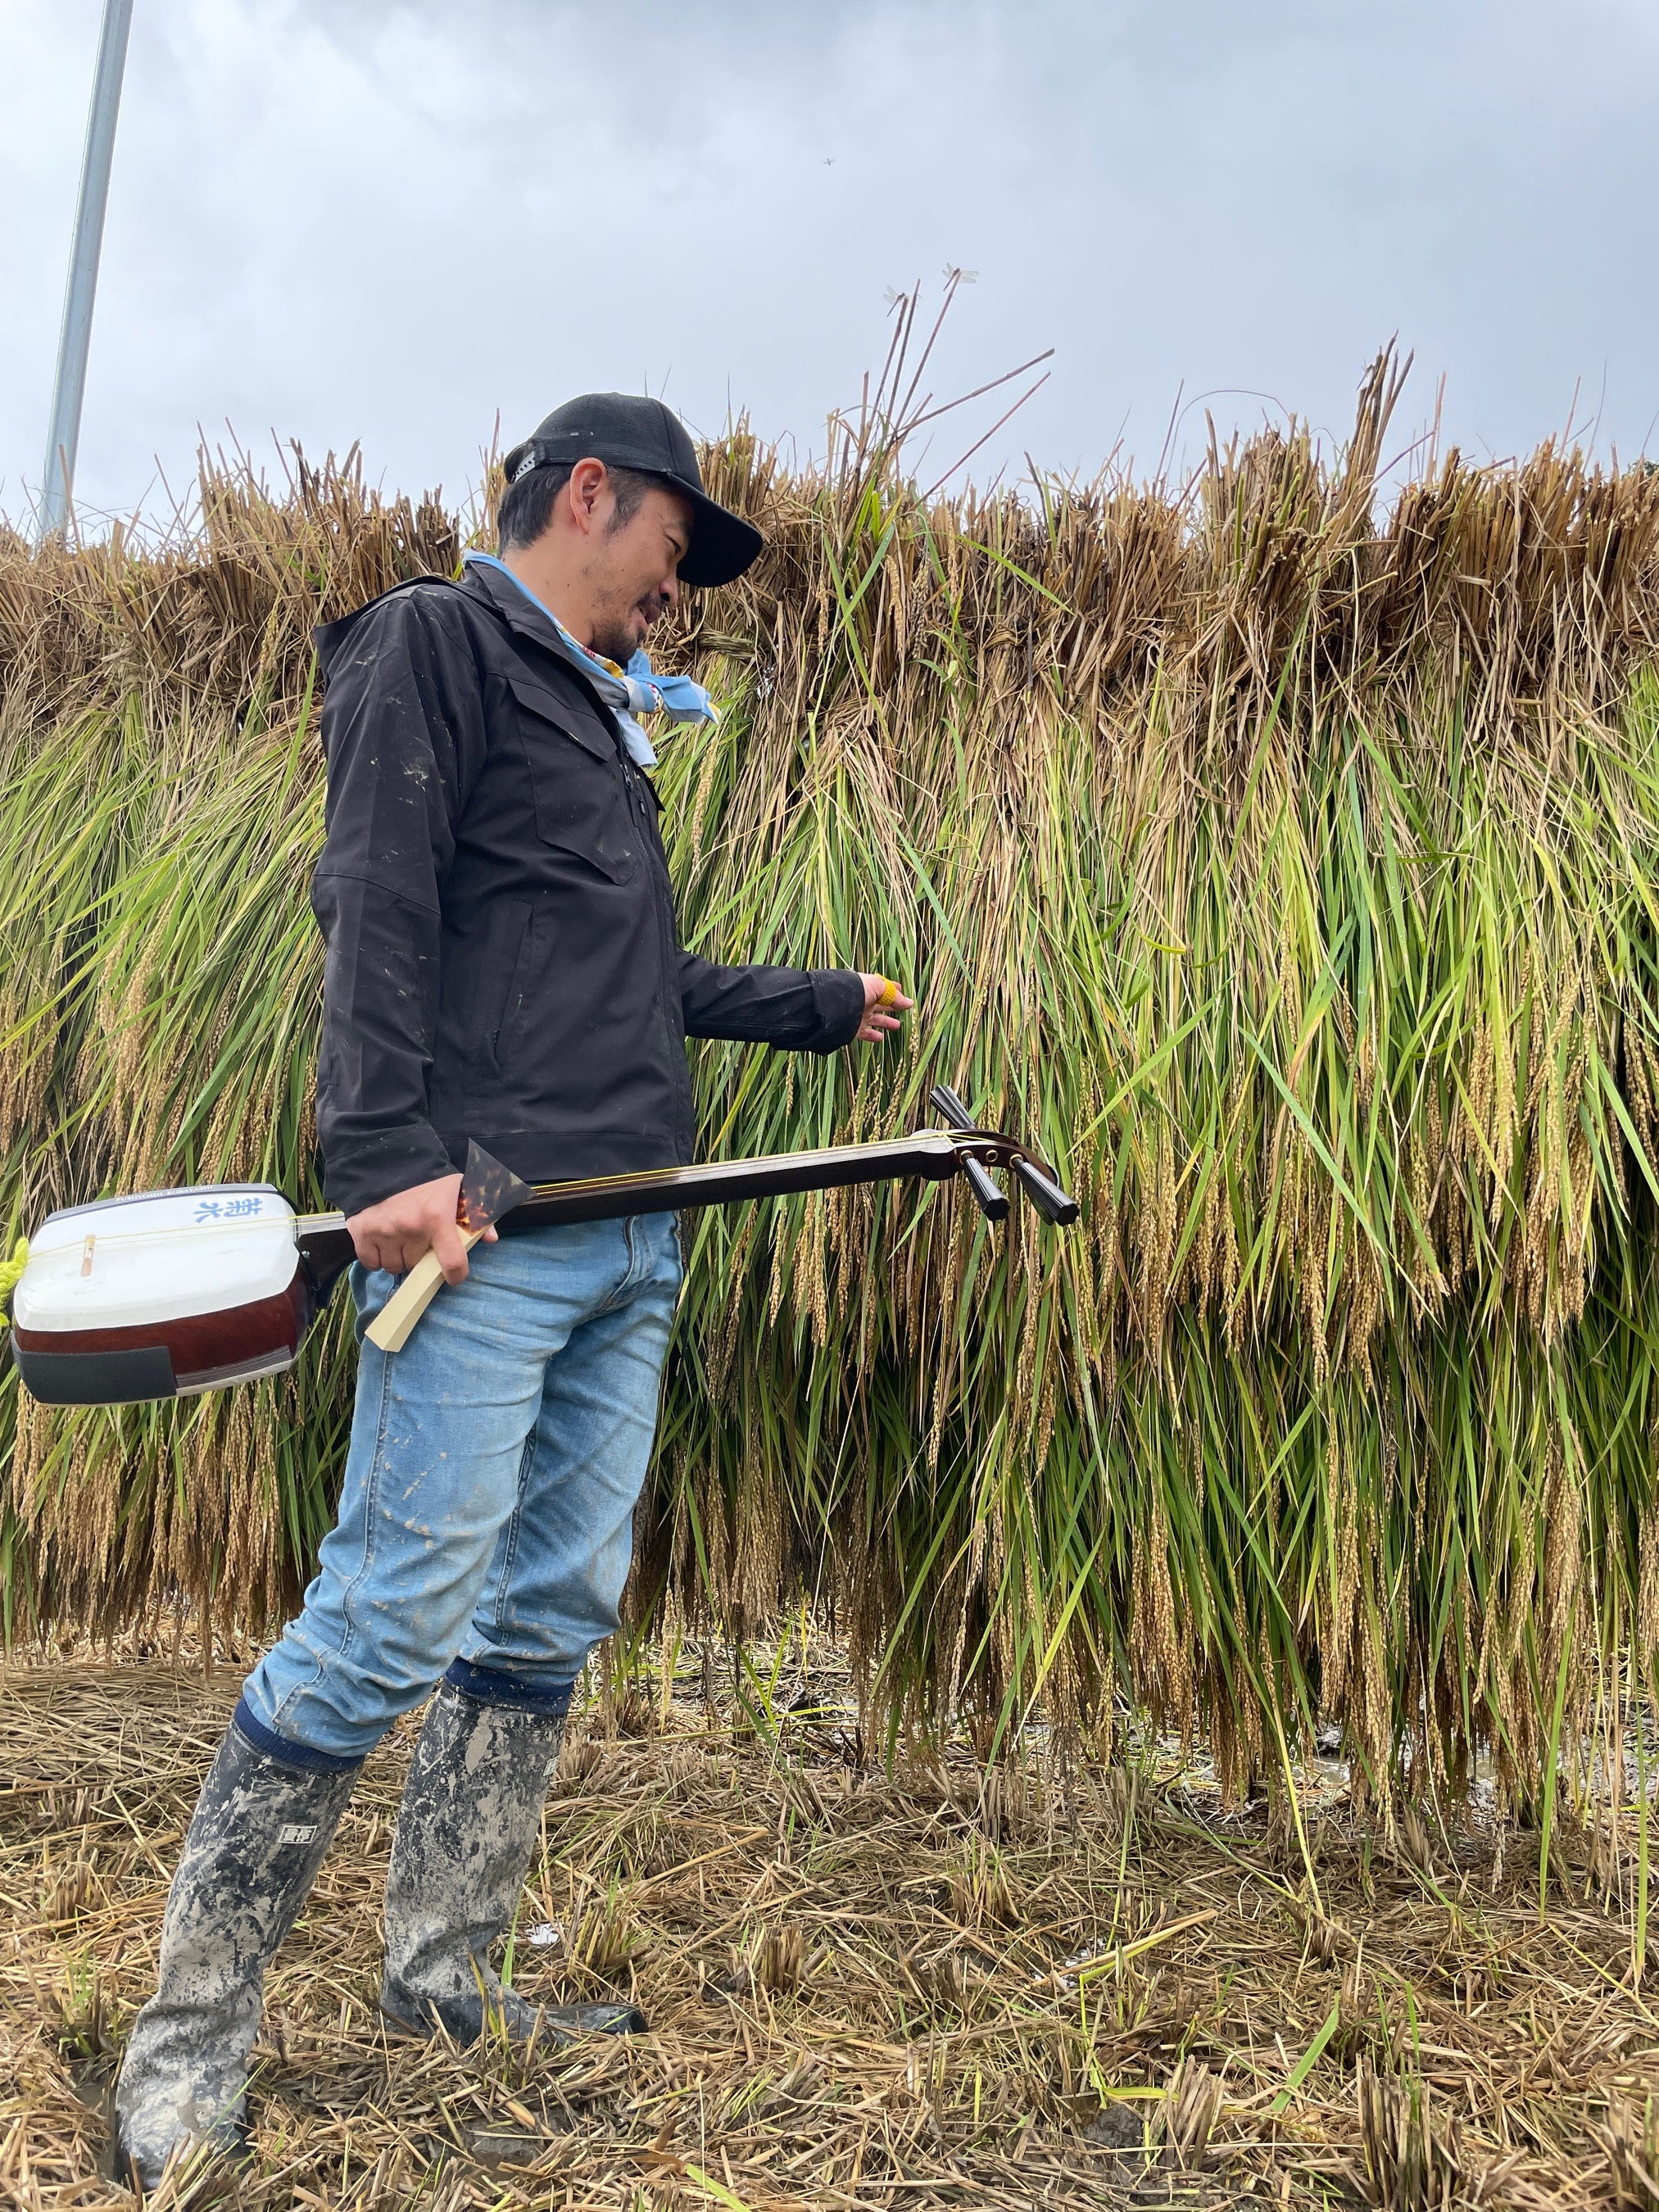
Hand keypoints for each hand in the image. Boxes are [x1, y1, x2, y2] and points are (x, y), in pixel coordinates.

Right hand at [346, 1172, 497, 1281]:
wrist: (387, 1158)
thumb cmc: (428, 1178)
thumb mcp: (459, 1189)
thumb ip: (476, 1213)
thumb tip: (491, 1238)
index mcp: (438, 1218)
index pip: (452, 1263)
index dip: (456, 1274)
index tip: (455, 1276)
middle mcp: (410, 1228)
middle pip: (417, 1265)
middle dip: (420, 1257)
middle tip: (420, 1241)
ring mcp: (384, 1231)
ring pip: (394, 1266)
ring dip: (398, 1258)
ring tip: (400, 1240)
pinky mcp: (361, 1231)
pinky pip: (370, 1262)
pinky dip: (376, 1258)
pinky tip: (382, 1243)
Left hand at [854, 972, 913, 1043]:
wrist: (833, 1007)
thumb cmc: (854, 991)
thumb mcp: (877, 987)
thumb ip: (894, 995)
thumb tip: (908, 1002)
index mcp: (866, 987)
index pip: (882, 988)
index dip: (893, 990)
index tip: (902, 990)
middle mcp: (862, 1001)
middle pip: (880, 1005)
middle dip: (892, 1007)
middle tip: (904, 1009)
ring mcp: (858, 1015)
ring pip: (875, 1020)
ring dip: (886, 1023)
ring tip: (897, 1025)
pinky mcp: (853, 1029)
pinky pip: (865, 1033)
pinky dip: (873, 1036)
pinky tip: (881, 1037)